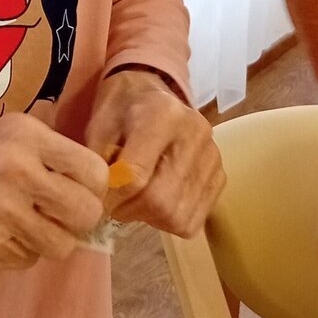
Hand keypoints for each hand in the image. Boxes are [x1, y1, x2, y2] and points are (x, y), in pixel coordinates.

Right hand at [0, 112, 107, 268]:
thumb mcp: (0, 132)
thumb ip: (46, 151)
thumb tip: (95, 183)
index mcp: (24, 136)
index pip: (94, 172)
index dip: (93, 186)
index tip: (81, 190)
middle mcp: (16, 171)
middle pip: (86, 213)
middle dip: (78, 218)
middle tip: (59, 214)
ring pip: (60, 245)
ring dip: (48, 238)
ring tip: (25, 224)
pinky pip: (28, 260)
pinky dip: (19, 251)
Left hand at [85, 68, 223, 237]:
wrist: (152, 96)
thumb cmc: (121, 111)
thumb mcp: (99, 126)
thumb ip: (98, 162)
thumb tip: (100, 203)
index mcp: (163, 113)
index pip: (135, 174)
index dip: (111, 196)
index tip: (97, 199)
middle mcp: (195, 133)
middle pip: (160, 200)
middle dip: (129, 210)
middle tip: (114, 203)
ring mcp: (212, 157)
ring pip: (177, 216)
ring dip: (148, 218)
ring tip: (134, 201)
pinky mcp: (220, 177)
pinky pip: (193, 220)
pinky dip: (169, 221)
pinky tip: (155, 203)